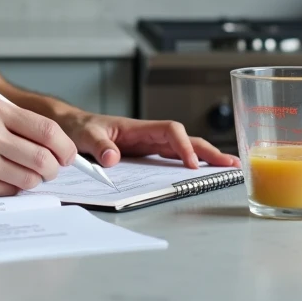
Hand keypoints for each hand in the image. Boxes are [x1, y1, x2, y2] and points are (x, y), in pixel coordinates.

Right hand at [0, 98, 78, 196]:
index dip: (65, 147)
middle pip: (44, 159)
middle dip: (54, 168)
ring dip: (32, 180)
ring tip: (19, 171)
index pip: (47, 130)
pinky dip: (11, 188)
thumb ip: (20, 125)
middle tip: (50, 169)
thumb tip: (61, 147)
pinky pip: (10, 191)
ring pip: (30, 179)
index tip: (68, 155)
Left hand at [56, 111, 241, 169]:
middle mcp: (148, 135)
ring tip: (229, 169)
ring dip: (205, 157)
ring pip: (183, 149)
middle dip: (208, 150)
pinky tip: (203, 173)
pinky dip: (190, 164)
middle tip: (231, 164)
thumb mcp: (84, 134)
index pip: (170, 131)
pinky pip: (171, 159)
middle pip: (185, 139)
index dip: (183, 145)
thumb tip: (113, 158)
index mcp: (138, 127)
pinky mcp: (145, 155)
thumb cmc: (79, 127)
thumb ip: (98, 145)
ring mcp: (149, 145)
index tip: (190, 163)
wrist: (71, 127)